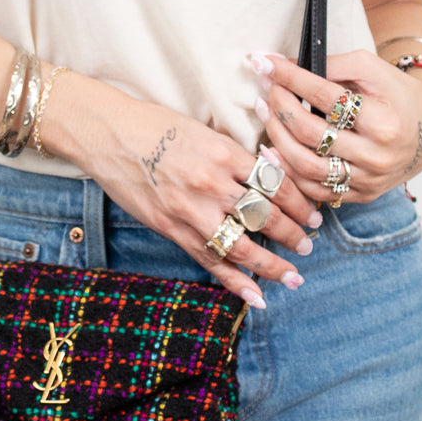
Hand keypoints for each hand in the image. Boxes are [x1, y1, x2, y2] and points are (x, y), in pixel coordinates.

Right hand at [43, 82, 322, 308]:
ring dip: (272, 265)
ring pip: (243, 245)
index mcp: (224, 152)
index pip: (276, 183)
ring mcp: (190, 209)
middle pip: (267, 216)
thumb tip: (268, 172)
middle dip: (293, 234)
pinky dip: (233, 281)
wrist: (107, 134)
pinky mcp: (171, 227)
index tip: (314, 213)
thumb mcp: (202, 130)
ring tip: (292, 275)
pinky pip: (209, 260)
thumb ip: (233, 154)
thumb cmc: (154, 124)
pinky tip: (255, 296)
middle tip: (308, 244)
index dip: (300, 202)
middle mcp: (212, 183)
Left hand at [253, 50, 421, 204]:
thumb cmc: (396, 94)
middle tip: (265, 89)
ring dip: (276, 138)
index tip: (265, 62)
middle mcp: (376, 156)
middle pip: (311, 133)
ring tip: (265, 114)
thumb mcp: (371, 68)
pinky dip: (288, 171)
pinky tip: (272, 149)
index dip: (290, 78)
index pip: (324, 96)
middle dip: (280, 107)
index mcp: (383, 121)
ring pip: (307, 167)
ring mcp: (367, 180)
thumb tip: (284, 66)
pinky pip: (314, 190)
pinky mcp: (360, 195)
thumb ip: (331, 65)